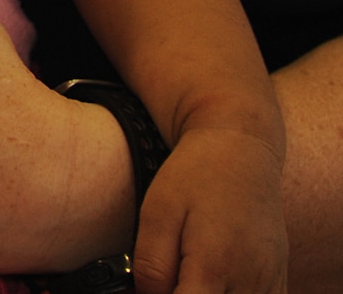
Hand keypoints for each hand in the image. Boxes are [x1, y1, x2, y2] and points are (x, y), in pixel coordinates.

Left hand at [132, 127, 287, 293]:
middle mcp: (250, 281)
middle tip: (166, 273)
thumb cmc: (196, 175)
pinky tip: (212, 277)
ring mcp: (269, 282)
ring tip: (187, 270)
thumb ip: (151, 266)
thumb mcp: (157, 213)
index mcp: (215, 266)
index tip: (151, 287)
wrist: (241, 150)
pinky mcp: (278, 279)